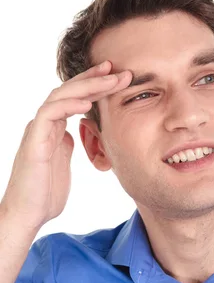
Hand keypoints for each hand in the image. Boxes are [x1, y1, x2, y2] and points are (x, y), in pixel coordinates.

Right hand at [0, 61, 131, 233]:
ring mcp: (37, 131)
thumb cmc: (45, 194)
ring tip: (109, 79)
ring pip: (60, 96)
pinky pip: (49, 115)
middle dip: (93, 78)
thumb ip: (67, 146)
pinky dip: (67, 106)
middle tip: (116, 68)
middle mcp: (44, 125)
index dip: (94, 86)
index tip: (116, 77)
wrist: (28, 215)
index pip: (74, 99)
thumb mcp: (63, 164)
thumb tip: (74, 135)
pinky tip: (86, 103)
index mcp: (53, 129)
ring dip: (86, 86)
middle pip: (69, 91)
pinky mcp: (33, 142)